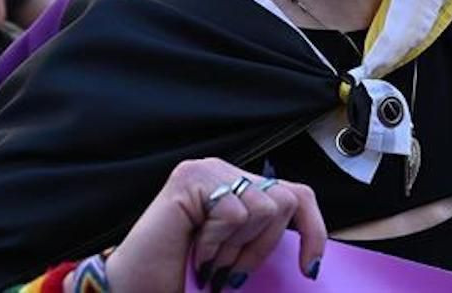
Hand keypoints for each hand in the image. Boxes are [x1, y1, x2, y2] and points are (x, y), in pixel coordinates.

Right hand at [104, 158, 324, 292]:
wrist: (136, 291)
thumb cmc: (184, 278)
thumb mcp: (238, 261)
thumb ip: (266, 245)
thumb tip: (315, 261)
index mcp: (241, 190)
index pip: (297, 195)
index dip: (313, 229)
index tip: (311, 268)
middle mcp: (226, 173)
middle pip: (286, 201)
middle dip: (263, 247)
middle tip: (229, 270)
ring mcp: (208, 170)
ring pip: (264, 208)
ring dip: (235, 248)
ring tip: (207, 258)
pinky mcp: (191, 178)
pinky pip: (234, 212)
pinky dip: (216, 242)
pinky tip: (193, 249)